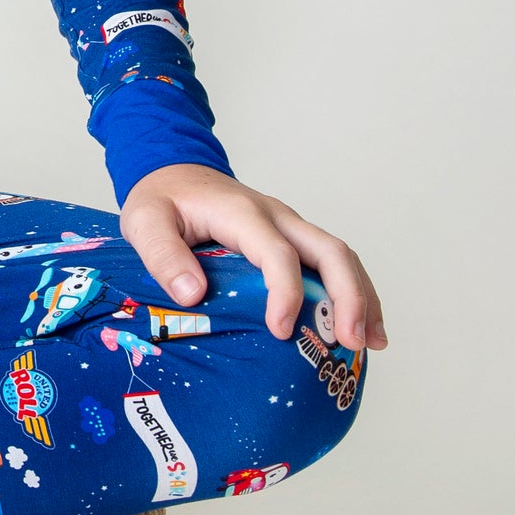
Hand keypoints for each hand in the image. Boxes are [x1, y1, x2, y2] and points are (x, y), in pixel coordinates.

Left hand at [119, 166, 384, 353]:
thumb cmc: (161, 200)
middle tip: (351, 341)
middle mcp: (277, 217)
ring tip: (370, 343)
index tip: (281, 331)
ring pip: (341, 257)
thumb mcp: (145, 222)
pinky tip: (360, 327)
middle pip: (330, 252)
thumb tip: (193, 295)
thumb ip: (163, 256)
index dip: (285, 292)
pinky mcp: (294, 240)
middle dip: (348, 296)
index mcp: (242, 213)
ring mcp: (291, 227)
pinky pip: (333, 264)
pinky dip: (353, 293)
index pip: (278, 252)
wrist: (174, 172)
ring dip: (361, 298)